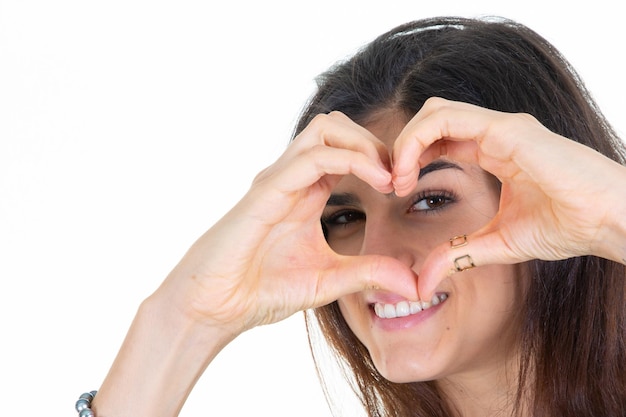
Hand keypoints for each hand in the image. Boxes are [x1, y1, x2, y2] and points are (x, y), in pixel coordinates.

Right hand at [160, 111, 418, 334]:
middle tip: (401, 176)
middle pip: (337, 126)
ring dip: (366, 144)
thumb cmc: (261, 290)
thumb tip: (411, 282)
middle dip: (376, 142)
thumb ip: (367, 273)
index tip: (406, 186)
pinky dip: (351, 161)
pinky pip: (312, 158)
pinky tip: (376, 183)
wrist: (215, 306)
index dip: (380, 158)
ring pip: (326, 128)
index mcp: (306, 192)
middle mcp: (291, 177)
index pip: (346, 149)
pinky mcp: (266, 191)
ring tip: (390, 177)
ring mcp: (278, 180)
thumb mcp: (328, 280)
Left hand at [392, 98, 625, 298]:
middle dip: (402, 147)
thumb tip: (423, 282)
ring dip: (406, 142)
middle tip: (391, 183)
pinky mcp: (509, 130)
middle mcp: (494, 132)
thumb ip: (460, 255)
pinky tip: (409, 173)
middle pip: (430, 119)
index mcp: (494, 150)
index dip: (411, 158)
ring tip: (398, 180)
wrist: (610, 221)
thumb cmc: (568, 226)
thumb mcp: (499, 243)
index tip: (397, 190)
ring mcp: (502, 126)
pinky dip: (418, 140)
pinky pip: (448, 119)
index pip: (439, 138)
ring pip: (434, 111)